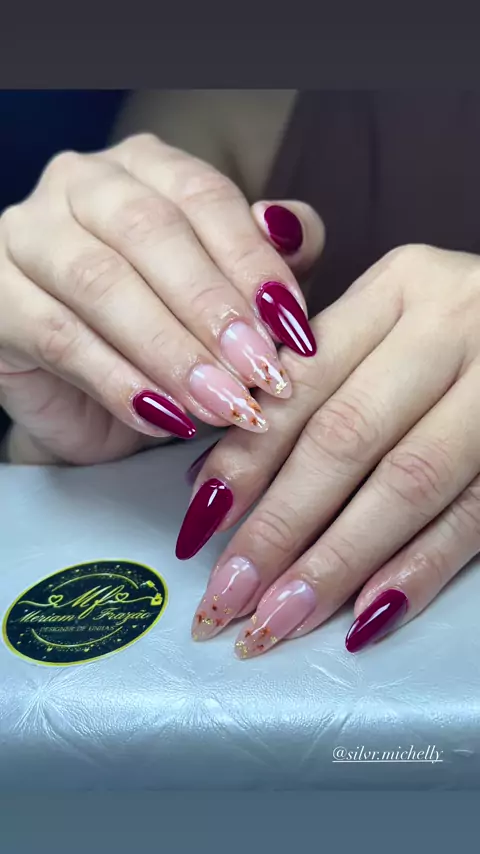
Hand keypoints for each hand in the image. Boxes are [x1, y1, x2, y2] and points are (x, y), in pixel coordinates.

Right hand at [0, 133, 323, 463]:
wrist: (89, 398)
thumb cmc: (167, 334)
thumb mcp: (230, 296)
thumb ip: (267, 256)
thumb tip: (288, 227)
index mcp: (145, 167)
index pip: (203, 196)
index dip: (253, 263)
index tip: (293, 329)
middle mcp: (81, 185)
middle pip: (150, 231)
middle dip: (212, 309)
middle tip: (260, 372)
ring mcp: (27, 235)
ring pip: (100, 282)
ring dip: (169, 350)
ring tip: (220, 402)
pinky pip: (57, 336)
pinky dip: (117, 381)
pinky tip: (161, 415)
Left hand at [181, 244, 479, 655]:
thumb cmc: (455, 334)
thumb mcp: (389, 323)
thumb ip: (314, 382)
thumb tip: (215, 476)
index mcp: (398, 289)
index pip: (303, 384)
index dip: (244, 459)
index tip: (199, 524)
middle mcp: (450, 327)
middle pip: (346, 438)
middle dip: (279, 526)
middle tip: (228, 594)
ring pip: (406, 484)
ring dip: (335, 562)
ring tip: (278, 620)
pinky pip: (473, 517)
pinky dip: (417, 568)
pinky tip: (367, 616)